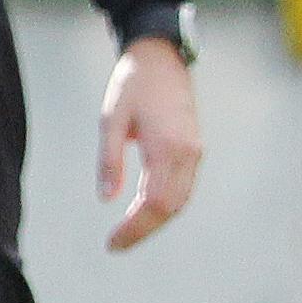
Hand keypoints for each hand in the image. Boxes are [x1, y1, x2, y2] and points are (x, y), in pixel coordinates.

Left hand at [98, 35, 200, 251]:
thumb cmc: (133, 84)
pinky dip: (166, 206)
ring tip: (128, 232)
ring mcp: (195, 152)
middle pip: (170, 208)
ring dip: (156, 221)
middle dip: (144, 231)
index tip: (112, 243)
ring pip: (180, 201)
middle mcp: (187, 153)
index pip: (154, 203)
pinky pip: (184, 188)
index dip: (134, 228)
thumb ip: (109, 160)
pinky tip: (145, 210)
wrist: (162, 57)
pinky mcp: (194, 149)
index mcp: (167, 147)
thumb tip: (106, 198)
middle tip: (116, 245)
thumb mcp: (111, 119)